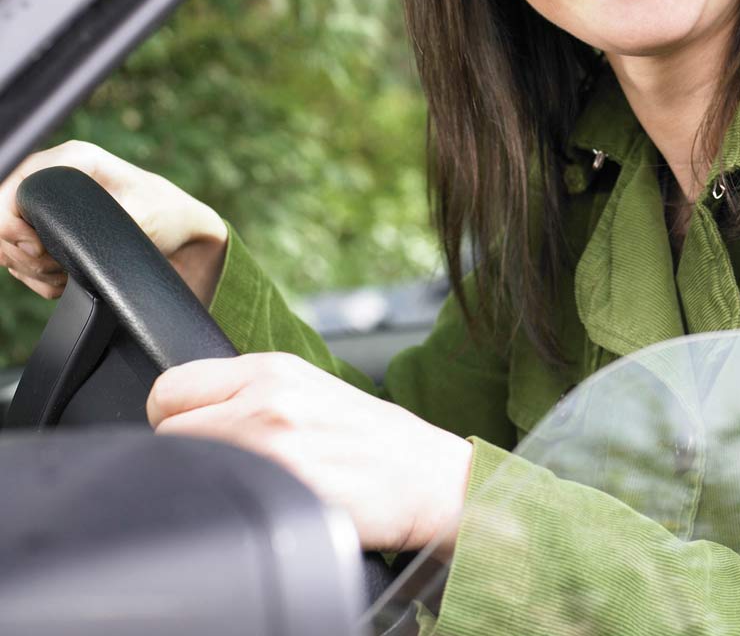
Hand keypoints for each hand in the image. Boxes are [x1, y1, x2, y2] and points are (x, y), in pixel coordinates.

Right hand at [0, 140, 228, 303]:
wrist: (183, 237)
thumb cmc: (167, 217)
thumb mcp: (137, 216)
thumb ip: (89, 223)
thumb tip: (36, 238)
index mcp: (72, 160)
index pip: (8, 188)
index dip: (10, 223)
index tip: (38, 249)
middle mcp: (53, 178)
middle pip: (1, 222)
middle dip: (24, 254)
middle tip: (59, 266)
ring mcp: (48, 207)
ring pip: (8, 246)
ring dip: (34, 270)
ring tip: (69, 273)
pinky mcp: (49, 233)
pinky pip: (22, 262)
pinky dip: (41, 279)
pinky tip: (69, 280)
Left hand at [148, 352, 474, 555]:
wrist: (432, 479)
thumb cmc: (376, 443)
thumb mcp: (313, 391)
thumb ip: (252, 393)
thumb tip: (193, 414)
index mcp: (273, 369)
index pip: (170, 388)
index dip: (176, 418)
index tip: (200, 435)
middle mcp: (268, 399)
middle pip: (167, 433)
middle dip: (189, 455)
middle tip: (235, 469)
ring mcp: (274, 445)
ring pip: (187, 470)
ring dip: (212, 484)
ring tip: (257, 489)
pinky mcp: (284, 489)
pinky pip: (221, 504)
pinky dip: (237, 510)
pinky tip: (272, 508)